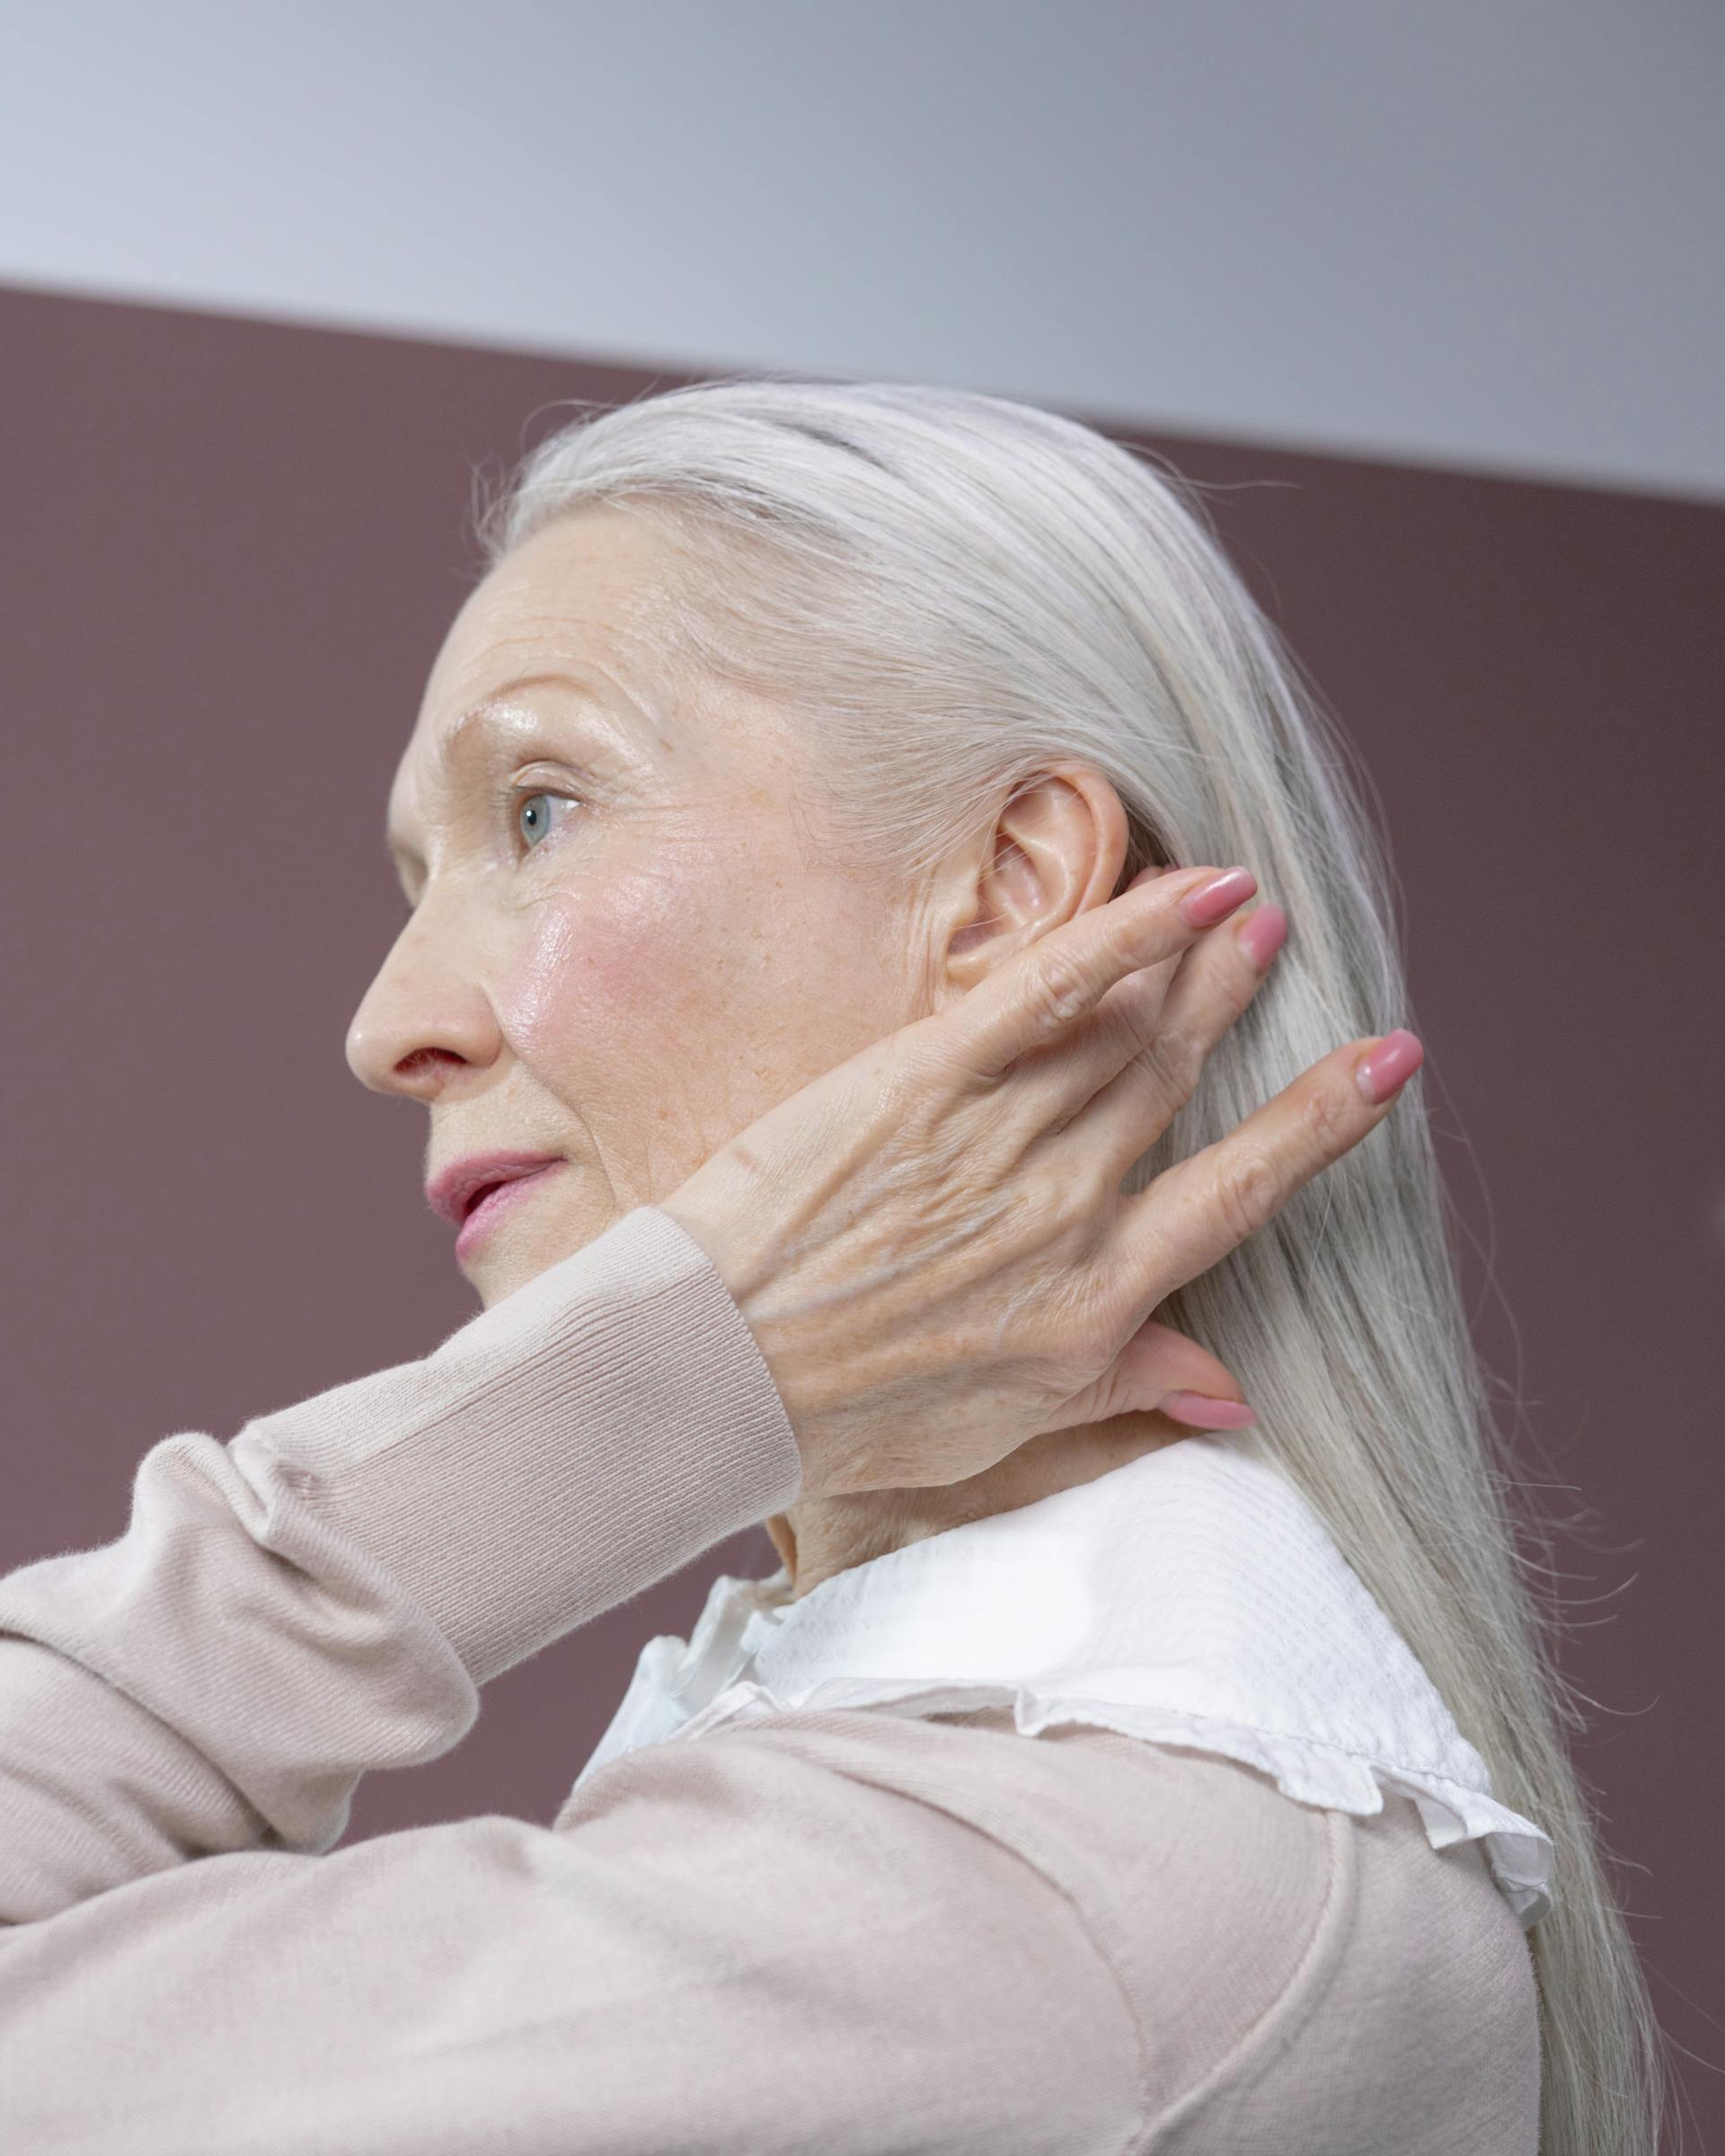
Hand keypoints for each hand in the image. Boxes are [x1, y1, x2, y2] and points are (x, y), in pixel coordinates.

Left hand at [659, 863, 1421, 1501]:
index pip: (1242, 1193)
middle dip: (1241, 1003)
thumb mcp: (1005, 1432)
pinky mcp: (926, 1080)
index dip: (1322, 1123)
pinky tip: (1178, 885)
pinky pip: (1048, 991)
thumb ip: (1126, 1392)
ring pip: (1129, 1028)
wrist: (717, 1374)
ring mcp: (1002, 1138)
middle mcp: (1070, 1211)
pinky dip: (1124, 933)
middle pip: (1179, 1083)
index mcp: (1097, 1300)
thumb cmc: (849, 1416)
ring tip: (1245, 902)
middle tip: (1289, 938)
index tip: (1385, 1064)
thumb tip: (1233, 1391)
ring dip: (1196, 957)